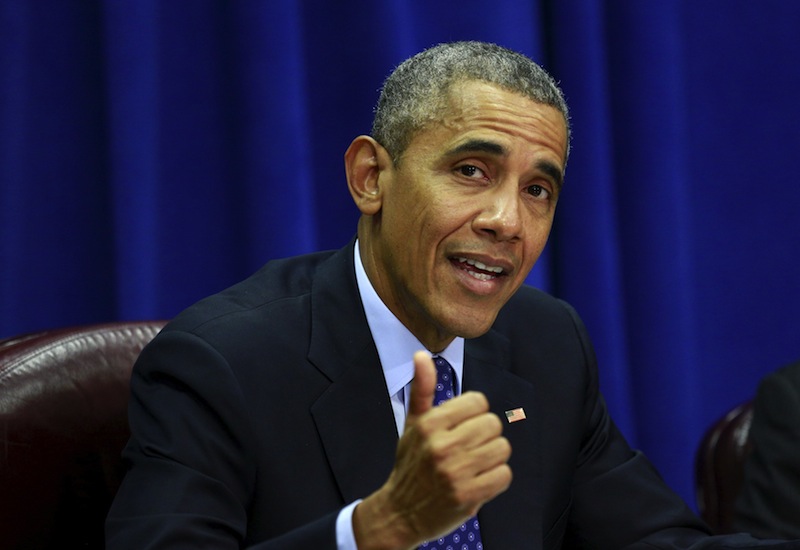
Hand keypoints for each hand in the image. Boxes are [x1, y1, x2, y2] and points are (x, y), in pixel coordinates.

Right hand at [353, 351, 511, 549]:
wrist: (401, 512)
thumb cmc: (411, 463)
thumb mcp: (413, 424)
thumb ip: (423, 389)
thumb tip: (421, 355)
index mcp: (429, 424)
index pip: (478, 402)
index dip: (476, 413)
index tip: (465, 426)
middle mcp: (441, 446)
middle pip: (493, 424)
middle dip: (486, 435)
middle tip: (471, 447)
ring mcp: (454, 473)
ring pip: (502, 448)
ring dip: (493, 457)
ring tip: (476, 463)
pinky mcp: (467, 497)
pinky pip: (504, 475)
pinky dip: (497, 478)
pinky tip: (480, 480)